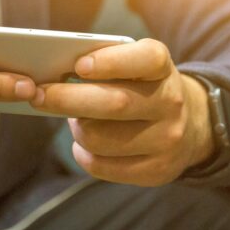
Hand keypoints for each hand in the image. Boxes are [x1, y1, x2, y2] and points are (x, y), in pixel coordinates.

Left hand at [30, 38, 215, 185]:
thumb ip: (102, 65)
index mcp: (162, 68)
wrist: (191, 126)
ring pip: (101, 138)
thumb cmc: (141, 89)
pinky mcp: (157, 170)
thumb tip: (52, 76)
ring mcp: (167, 139)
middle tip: (38, 95)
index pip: (145, 59)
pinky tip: (84, 146)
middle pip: (114, 103)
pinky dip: (83, 154)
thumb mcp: (134, 68)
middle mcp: (171, 102)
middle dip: (68, 99)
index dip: (111, 62)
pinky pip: (103, 166)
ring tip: (75, 121)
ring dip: (76, 130)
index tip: (79, 66)